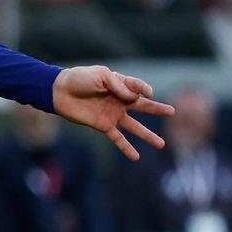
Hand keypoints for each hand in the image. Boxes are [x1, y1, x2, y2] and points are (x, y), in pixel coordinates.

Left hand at [51, 65, 172, 160]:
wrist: (59, 92)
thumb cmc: (79, 78)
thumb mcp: (101, 75)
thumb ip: (119, 85)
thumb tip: (135, 98)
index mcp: (119, 85)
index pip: (138, 87)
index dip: (144, 89)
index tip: (147, 92)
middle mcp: (119, 100)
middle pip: (143, 106)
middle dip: (157, 109)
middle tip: (172, 112)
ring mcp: (112, 114)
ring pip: (135, 126)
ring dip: (148, 135)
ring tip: (162, 144)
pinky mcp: (103, 125)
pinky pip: (118, 138)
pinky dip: (127, 148)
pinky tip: (136, 157)